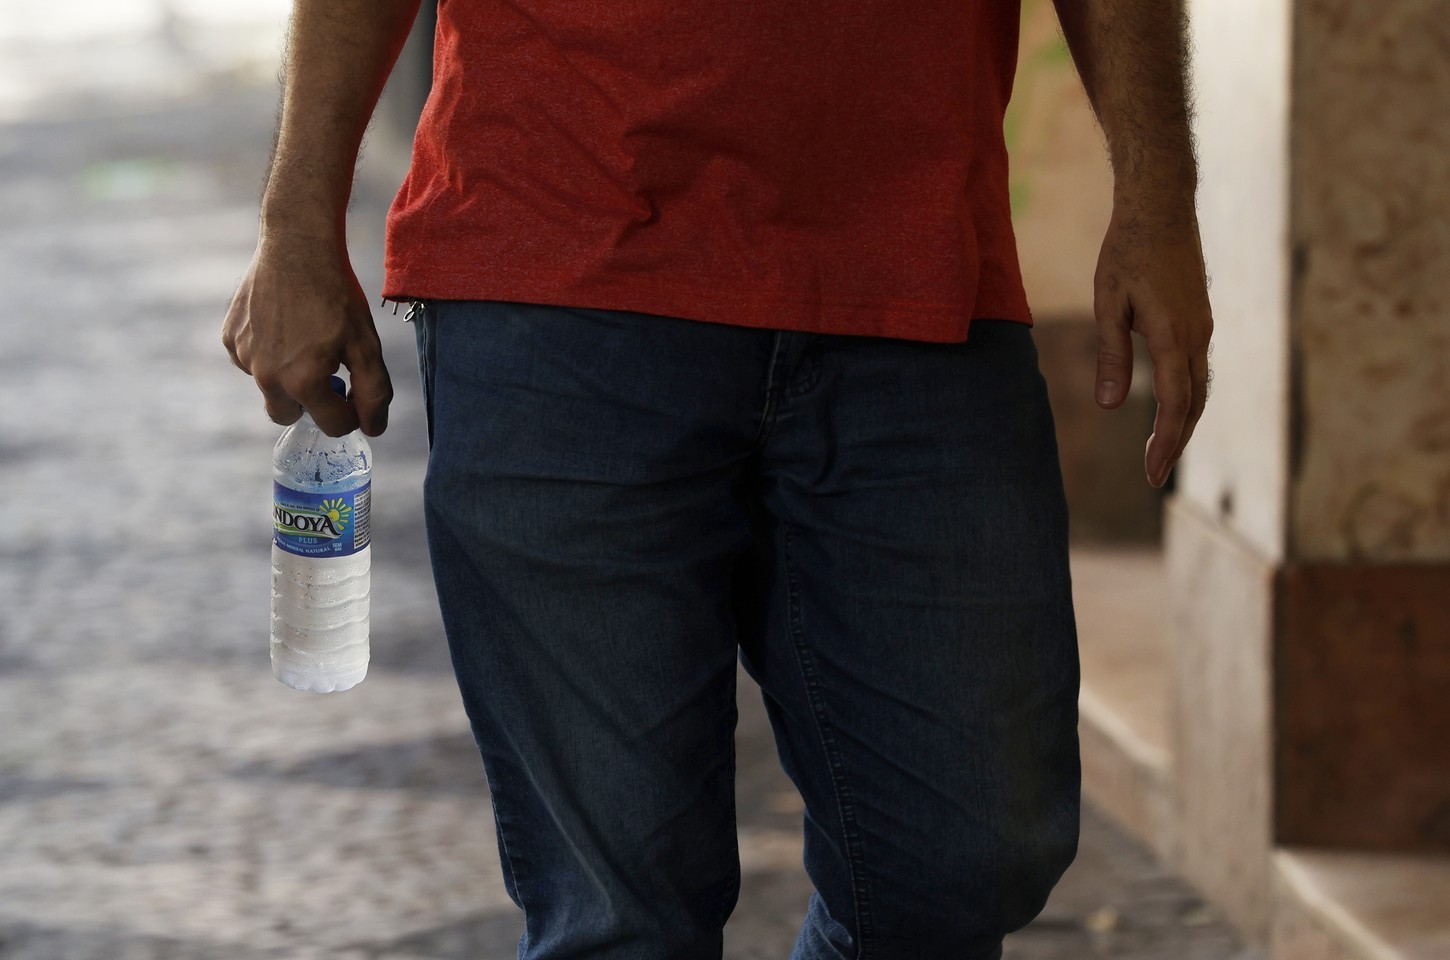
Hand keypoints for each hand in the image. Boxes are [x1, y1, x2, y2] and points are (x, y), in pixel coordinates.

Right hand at [222, 233, 392, 436]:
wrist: (296, 245)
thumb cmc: (335, 294)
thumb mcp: (365, 343)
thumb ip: (373, 391)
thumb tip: (374, 429)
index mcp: (302, 381)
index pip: (332, 425)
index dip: (351, 413)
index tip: (355, 393)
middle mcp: (266, 376)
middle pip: (290, 416)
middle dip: (311, 403)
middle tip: (327, 370)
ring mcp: (243, 357)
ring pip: (269, 388)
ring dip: (287, 376)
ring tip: (304, 338)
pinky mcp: (230, 338)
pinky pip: (250, 362)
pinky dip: (267, 354)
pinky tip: (282, 325)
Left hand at [1091, 200, 1213, 486]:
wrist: (1162, 208)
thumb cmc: (1127, 252)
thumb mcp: (1108, 304)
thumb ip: (1111, 355)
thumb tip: (1111, 405)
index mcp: (1173, 336)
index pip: (1175, 404)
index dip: (1165, 443)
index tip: (1152, 474)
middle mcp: (1197, 336)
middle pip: (1192, 404)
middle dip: (1175, 442)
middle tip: (1154, 475)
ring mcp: (1203, 327)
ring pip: (1198, 388)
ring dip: (1182, 423)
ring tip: (1160, 451)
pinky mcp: (1200, 319)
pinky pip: (1197, 369)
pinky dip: (1186, 398)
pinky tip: (1172, 409)